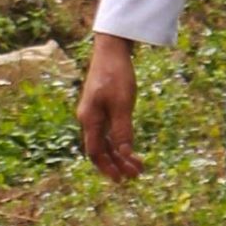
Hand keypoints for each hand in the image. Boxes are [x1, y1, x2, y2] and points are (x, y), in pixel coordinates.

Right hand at [77, 34, 140, 182]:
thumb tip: (125, 155)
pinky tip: (129, 144)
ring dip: (119, 153)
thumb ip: (122, 130)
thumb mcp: (122, 103)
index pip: (96, 153)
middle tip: (135, 174)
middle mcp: (88, 118)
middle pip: (100, 149)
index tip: (123, 179)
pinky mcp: (100, 104)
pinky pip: (107, 129)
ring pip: (104, 140)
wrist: (112, 47)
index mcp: (90, 120)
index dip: (108, 168)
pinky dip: (118, 140)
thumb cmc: (116, 73)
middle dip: (117, 163)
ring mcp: (94, 111)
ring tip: (136, 163)